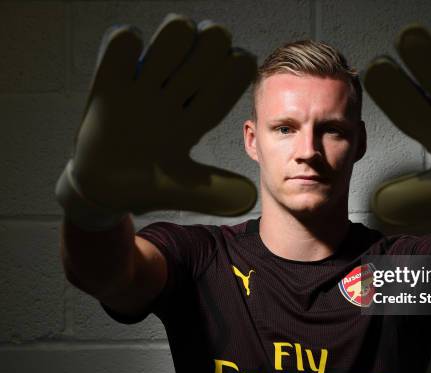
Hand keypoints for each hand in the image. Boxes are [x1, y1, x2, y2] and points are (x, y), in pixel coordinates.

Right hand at [57, 14, 256, 217]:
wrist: (102, 189)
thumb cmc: (147, 187)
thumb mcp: (183, 190)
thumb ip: (216, 193)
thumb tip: (250, 198)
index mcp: (196, 120)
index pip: (227, 85)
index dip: (236, 72)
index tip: (240, 65)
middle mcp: (175, 97)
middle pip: (206, 52)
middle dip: (210, 49)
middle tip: (199, 65)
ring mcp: (144, 88)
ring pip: (172, 39)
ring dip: (175, 40)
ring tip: (165, 61)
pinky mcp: (109, 83)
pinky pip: (121, 45)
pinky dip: (127, 41)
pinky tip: (129, 54)